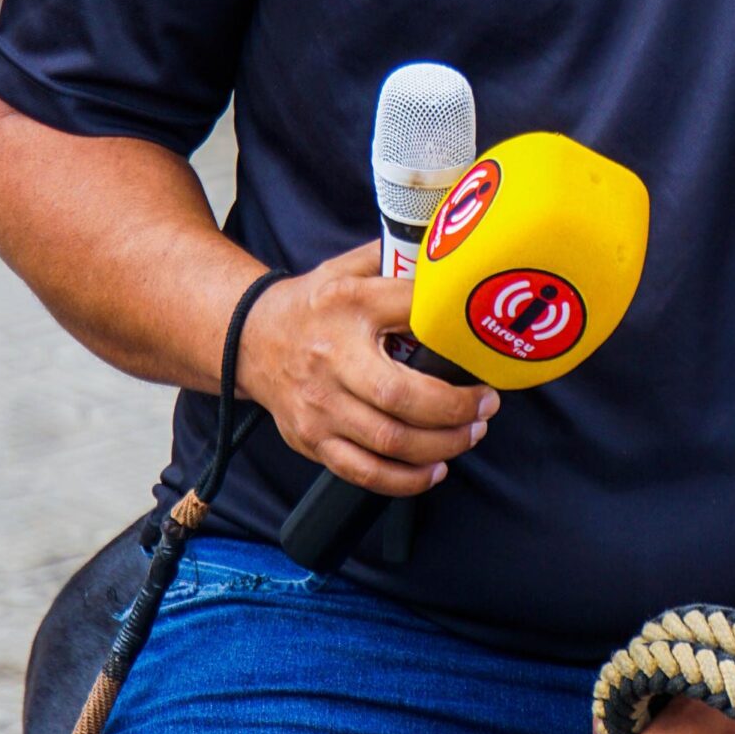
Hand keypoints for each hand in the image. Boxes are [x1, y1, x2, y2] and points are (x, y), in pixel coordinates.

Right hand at [237, 242, 497, 493]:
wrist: (249, 339)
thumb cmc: (314, 305)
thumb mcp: (349, 269)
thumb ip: (396, 259)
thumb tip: (451, 253)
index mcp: (347, 306)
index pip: (412, 313)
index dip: (454, 331)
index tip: (483, 349)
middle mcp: (331, 359)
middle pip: (402, 397)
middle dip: (456, 409)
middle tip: (486, 406)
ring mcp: (318, 406)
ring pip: (389, 442)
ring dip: (442, 445)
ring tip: (469, 434)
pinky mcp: (311, 439)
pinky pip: (363, 472)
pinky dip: (405, 479)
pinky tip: (433, 470)